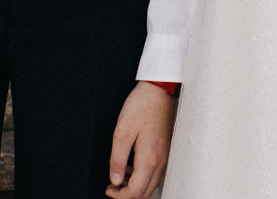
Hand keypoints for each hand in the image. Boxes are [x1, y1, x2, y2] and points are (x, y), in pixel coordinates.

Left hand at [107, 81, 173, 198]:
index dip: (120, 196)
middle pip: (146, 192)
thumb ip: (118, 160)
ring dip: (136, 186)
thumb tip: (115, 180)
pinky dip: (144, 176)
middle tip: (112, 187)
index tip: (109, 189)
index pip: (136, 192)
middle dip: (128, 195)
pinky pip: (156, 172)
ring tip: (121, 176)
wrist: (160, 89)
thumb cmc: (141, 106)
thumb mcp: (122, 132)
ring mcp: (167, 155)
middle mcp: (161, 161)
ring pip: (152, 184)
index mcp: (149, 159)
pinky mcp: (168, 148)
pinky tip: (133, 165)